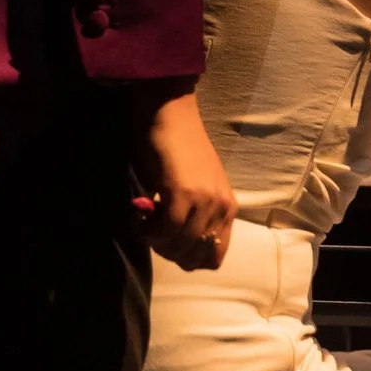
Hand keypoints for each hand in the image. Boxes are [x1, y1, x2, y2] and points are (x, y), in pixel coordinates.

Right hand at [130, 92, 235, 270]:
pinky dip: (150, 232)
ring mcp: (205, 201)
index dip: (189, 256)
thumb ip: (194, 216)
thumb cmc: (178, 147)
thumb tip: (172, 245)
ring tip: (146, 221)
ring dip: (157, 242)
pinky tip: (142, 216)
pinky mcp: (184, 194)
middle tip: (153, 231)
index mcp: (228, 207)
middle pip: (195, 258)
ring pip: (180, 248)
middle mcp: (222, 207)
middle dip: (169, 252)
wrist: (170, 112)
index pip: (215, 257)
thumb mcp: (196, 187)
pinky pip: (167, 232)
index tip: (170, 240)